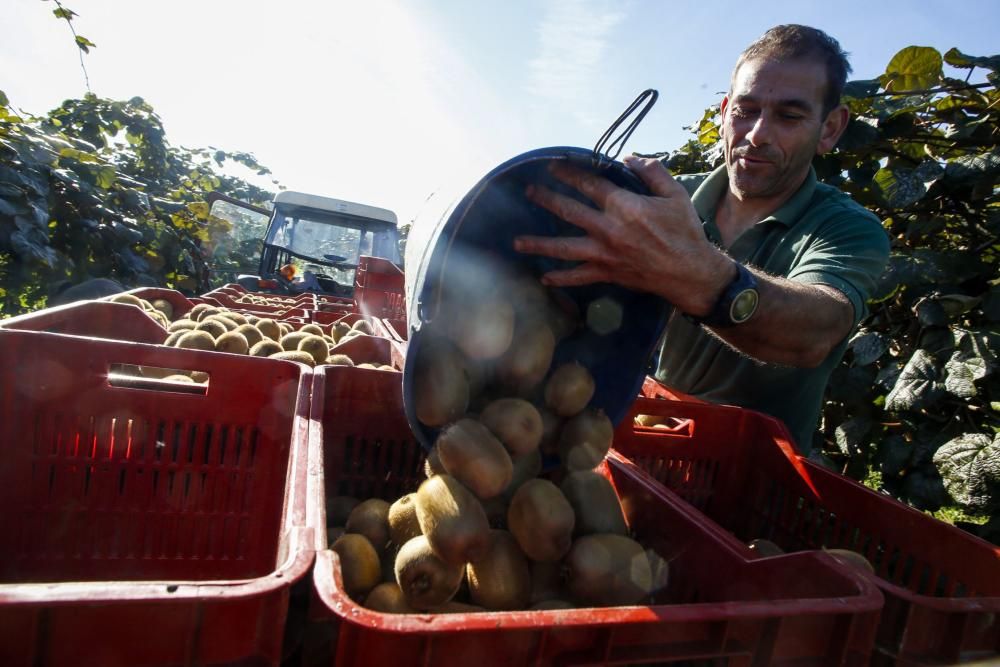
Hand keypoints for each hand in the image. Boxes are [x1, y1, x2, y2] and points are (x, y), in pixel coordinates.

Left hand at [513, 156, 731, 316]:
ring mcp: (604, 254)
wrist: (689, 273)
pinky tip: (544, 278)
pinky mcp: (607, 273)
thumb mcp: (674, 195)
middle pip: (569, 211)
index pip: (589, 184)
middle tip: (529, 192)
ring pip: (564, 248)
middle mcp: (608, 229)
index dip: (569, 173)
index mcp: (624, 207)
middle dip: (546, 200)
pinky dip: (561, 278)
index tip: (553, 165)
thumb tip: (630, 158)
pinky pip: (578, 277)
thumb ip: (652, 173)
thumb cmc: (684, 232)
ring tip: (517, 242)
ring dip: (539, 244)